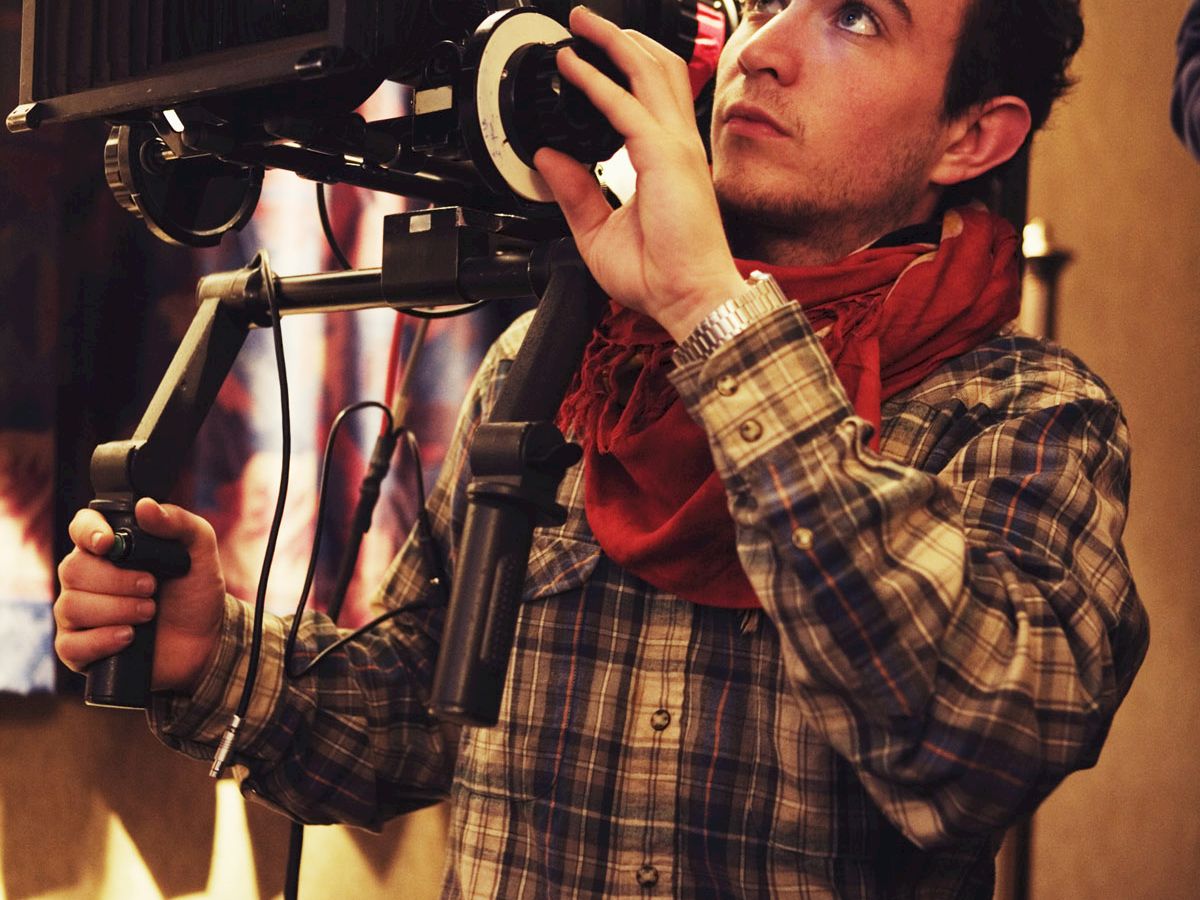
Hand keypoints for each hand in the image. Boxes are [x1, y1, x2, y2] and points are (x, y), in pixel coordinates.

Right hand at [55, 498, 226, 693]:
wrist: (204, 639)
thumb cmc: (195, 592)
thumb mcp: (200, 551)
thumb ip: (179, 523)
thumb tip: (145, 506)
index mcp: (110, 549)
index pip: (81, 528)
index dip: (88, 532)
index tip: (108, 543)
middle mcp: (88, 578)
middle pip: (73, 569)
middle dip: (117, 580)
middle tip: (151, 587)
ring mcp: (80, 614)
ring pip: (71, 606)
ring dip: (116, 610)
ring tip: (149, 612)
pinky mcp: (78, 648)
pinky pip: (71, 644)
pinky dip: (102, 640)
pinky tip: (128, 636)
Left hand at [533, 6, 744, 341]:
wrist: (687, 298)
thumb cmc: (662, 275)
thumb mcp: (599, 231)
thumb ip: (576, 192)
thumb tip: (549, 159)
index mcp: (667, 161)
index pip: (649, 97)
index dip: (622, 69)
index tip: (585, 58)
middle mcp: (676, 146)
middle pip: (656, 69)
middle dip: (620, 39)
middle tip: (582, 23)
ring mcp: (675, 147)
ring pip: (649, 71)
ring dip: (613, 43)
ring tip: (581, 26)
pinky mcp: (665, 157)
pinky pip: (625, 106)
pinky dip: (596, 81)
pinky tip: (572, 68)